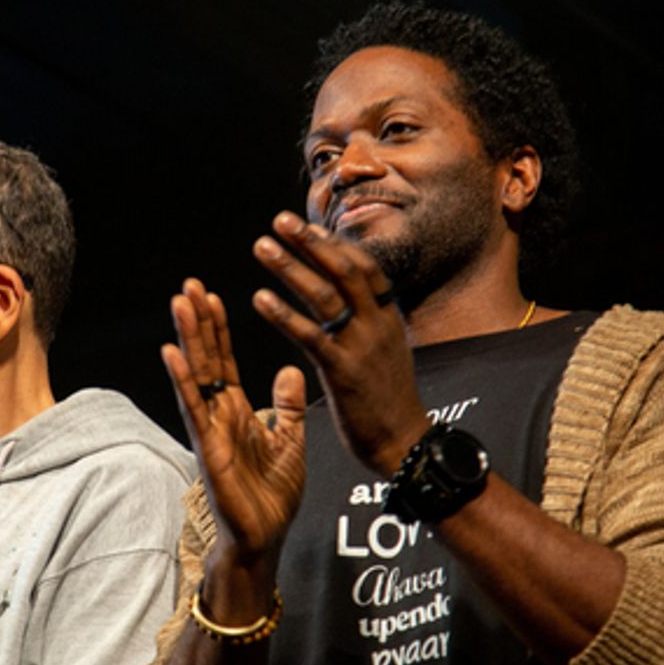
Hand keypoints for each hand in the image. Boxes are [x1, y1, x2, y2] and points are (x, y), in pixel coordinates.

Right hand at [162, 279, 305, 567]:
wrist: (266, 538)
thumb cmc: (273, 496)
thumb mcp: (291, 440)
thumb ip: (288, 405)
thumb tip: (291, 369)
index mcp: (238, 413)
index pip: (224, 362)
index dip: (217, 329)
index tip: (210, 296)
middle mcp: (219, 416)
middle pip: (205, 360)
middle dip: (197, 323)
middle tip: (187, 285)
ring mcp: (210, 430)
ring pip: (195, 376)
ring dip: (187, 339)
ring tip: (179, 304)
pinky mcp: (208, 448)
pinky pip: (194, 408)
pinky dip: (182, 380)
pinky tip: (172, 353)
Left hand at [252, 211, 429, 474]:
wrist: (404, 444)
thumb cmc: (391, 401)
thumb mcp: (390, 352)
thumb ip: (373, 323)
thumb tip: (358, 301)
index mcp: (389, 318)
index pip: (364, 268)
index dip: (334, 245)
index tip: (307, 226)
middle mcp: (378, 324)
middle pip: (343, 270)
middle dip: (310, 242)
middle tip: (280, 221)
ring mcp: (362, 346)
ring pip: (324, 295)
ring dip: (290, 267)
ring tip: (262, 246)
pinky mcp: (343, 371)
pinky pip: (310, 335)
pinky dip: (283, 314)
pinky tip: (259, 298)